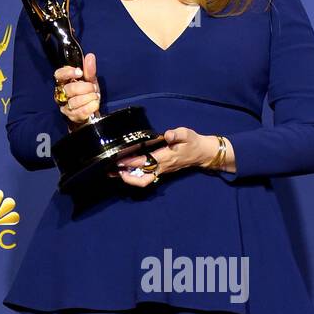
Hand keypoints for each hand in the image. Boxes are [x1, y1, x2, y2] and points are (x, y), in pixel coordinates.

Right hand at [54, 52, 100, 124]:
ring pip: (75, 101)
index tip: (80, 72)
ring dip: (89, 97)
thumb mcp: (90, 80)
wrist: (90, 112)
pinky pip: (80, 112)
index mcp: (64, 82)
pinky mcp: (71, 116)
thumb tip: (90, 56)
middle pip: (69, 89)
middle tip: (93, 88)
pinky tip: (95, 103)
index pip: (59, 74)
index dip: (68, 72)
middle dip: (85, 88)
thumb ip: (89, 70)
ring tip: (95, 96)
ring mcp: (65, 106)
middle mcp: (61, 94)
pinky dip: (90, 106)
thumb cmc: (87, 93)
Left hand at [110, 128, 229, 187]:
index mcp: (165, 158)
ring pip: (143, 180)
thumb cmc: (193, 142)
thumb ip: (177, 134)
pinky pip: (146, 176)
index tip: (118, 159)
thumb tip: (167, 135)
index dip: (130, 162)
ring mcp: (161, 171)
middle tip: (112, 171)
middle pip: (142, 179)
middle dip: (126, 177)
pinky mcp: (161, 170)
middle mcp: (161, 167)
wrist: (202, 153)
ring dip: (129, 178)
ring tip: (113, 172)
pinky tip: (125, 169)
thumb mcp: (187, 134)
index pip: (144, 162)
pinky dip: (134, 175)